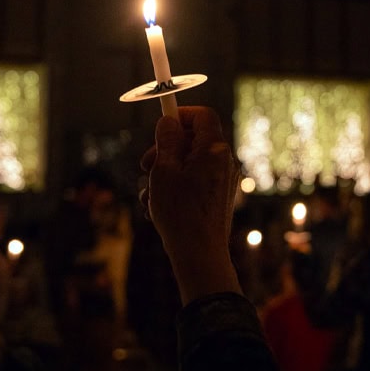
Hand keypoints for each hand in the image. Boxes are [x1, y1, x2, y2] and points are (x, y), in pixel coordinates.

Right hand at [141, 106, 241, 303]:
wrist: (200, 255)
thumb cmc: (180, 212)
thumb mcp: (164, 170)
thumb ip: (166, 141)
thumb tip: (169, 122)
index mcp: (214, 150)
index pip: (202, 116)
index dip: (180, 115)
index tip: (160, 126)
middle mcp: (224, 162)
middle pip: (193, 140)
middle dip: (165, 149)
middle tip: (145, 165)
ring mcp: (223, 181)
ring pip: (189, 164)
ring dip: (165, 173)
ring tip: (149, 195)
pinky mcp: (218, 198)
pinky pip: (194, 182)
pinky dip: (175, 188)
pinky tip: (158, 208)